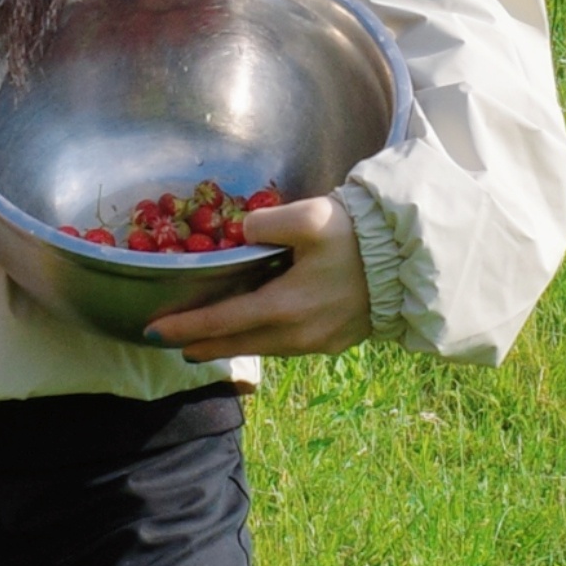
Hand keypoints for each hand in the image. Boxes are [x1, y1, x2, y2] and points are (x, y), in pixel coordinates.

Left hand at [143, 192, 371, 362]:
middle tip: (172, 345)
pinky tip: (257, 333)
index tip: (155, 330)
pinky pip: (286, 346)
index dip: (186, 327)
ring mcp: (317, 341)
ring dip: (231, 346)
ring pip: (263, 348)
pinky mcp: (335, 341)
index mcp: (284, 306)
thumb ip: (267, 224)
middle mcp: (297, 333)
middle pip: (238, 344)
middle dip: (202, 344)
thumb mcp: (310, 218)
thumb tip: (241, 233)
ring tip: (206, 343)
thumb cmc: (358, 238)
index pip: (222, 321)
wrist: (410, 264)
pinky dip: (261, 341)